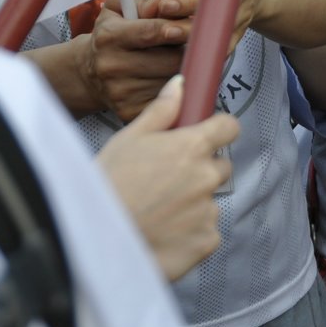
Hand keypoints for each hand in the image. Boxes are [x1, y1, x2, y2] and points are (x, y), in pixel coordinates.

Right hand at [82, 0, 190, 120]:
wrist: (89, 73)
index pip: (150, 32)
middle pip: (167, 60)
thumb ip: (144, 2)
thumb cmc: (111, 36)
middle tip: (192, 45)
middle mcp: (112, 66)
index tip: (194, 28)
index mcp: (109, 37)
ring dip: (183, 71)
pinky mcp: (130, 111)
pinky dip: (176, 93)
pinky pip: (167, 102)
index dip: (176, 29)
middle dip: (186, 51)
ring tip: (177, 62)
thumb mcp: (118, 8)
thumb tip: (167, 4)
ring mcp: (120, 92)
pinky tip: (172, 83)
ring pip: (171, 82)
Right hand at [96, 76, 237, 281]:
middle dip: (201, 170)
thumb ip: (161, 111)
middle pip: (220, 166)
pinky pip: (207, 232)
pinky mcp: (206, 241)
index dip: (218, 130)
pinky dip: (191, 233)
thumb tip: (180, 85)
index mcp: (192, 146)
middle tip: (166, 180)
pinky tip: (164, 232)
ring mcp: (209, 211)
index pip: (229, 127)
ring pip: (209, 201)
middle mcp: (207, 177)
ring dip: (193, 203)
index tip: (206, 136)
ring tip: (158, 210)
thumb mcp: (129, 138)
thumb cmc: (108, 183)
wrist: (96, 235)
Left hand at [158, 0, 269, 58]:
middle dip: (190, 6)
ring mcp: (236, 19)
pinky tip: (176, 55)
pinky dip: (198, 52)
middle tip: (166, 5)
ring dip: (189, 34)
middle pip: (213, 4)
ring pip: (212, 31)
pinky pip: (214, 49)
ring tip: (165, 32)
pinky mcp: (231, 38)